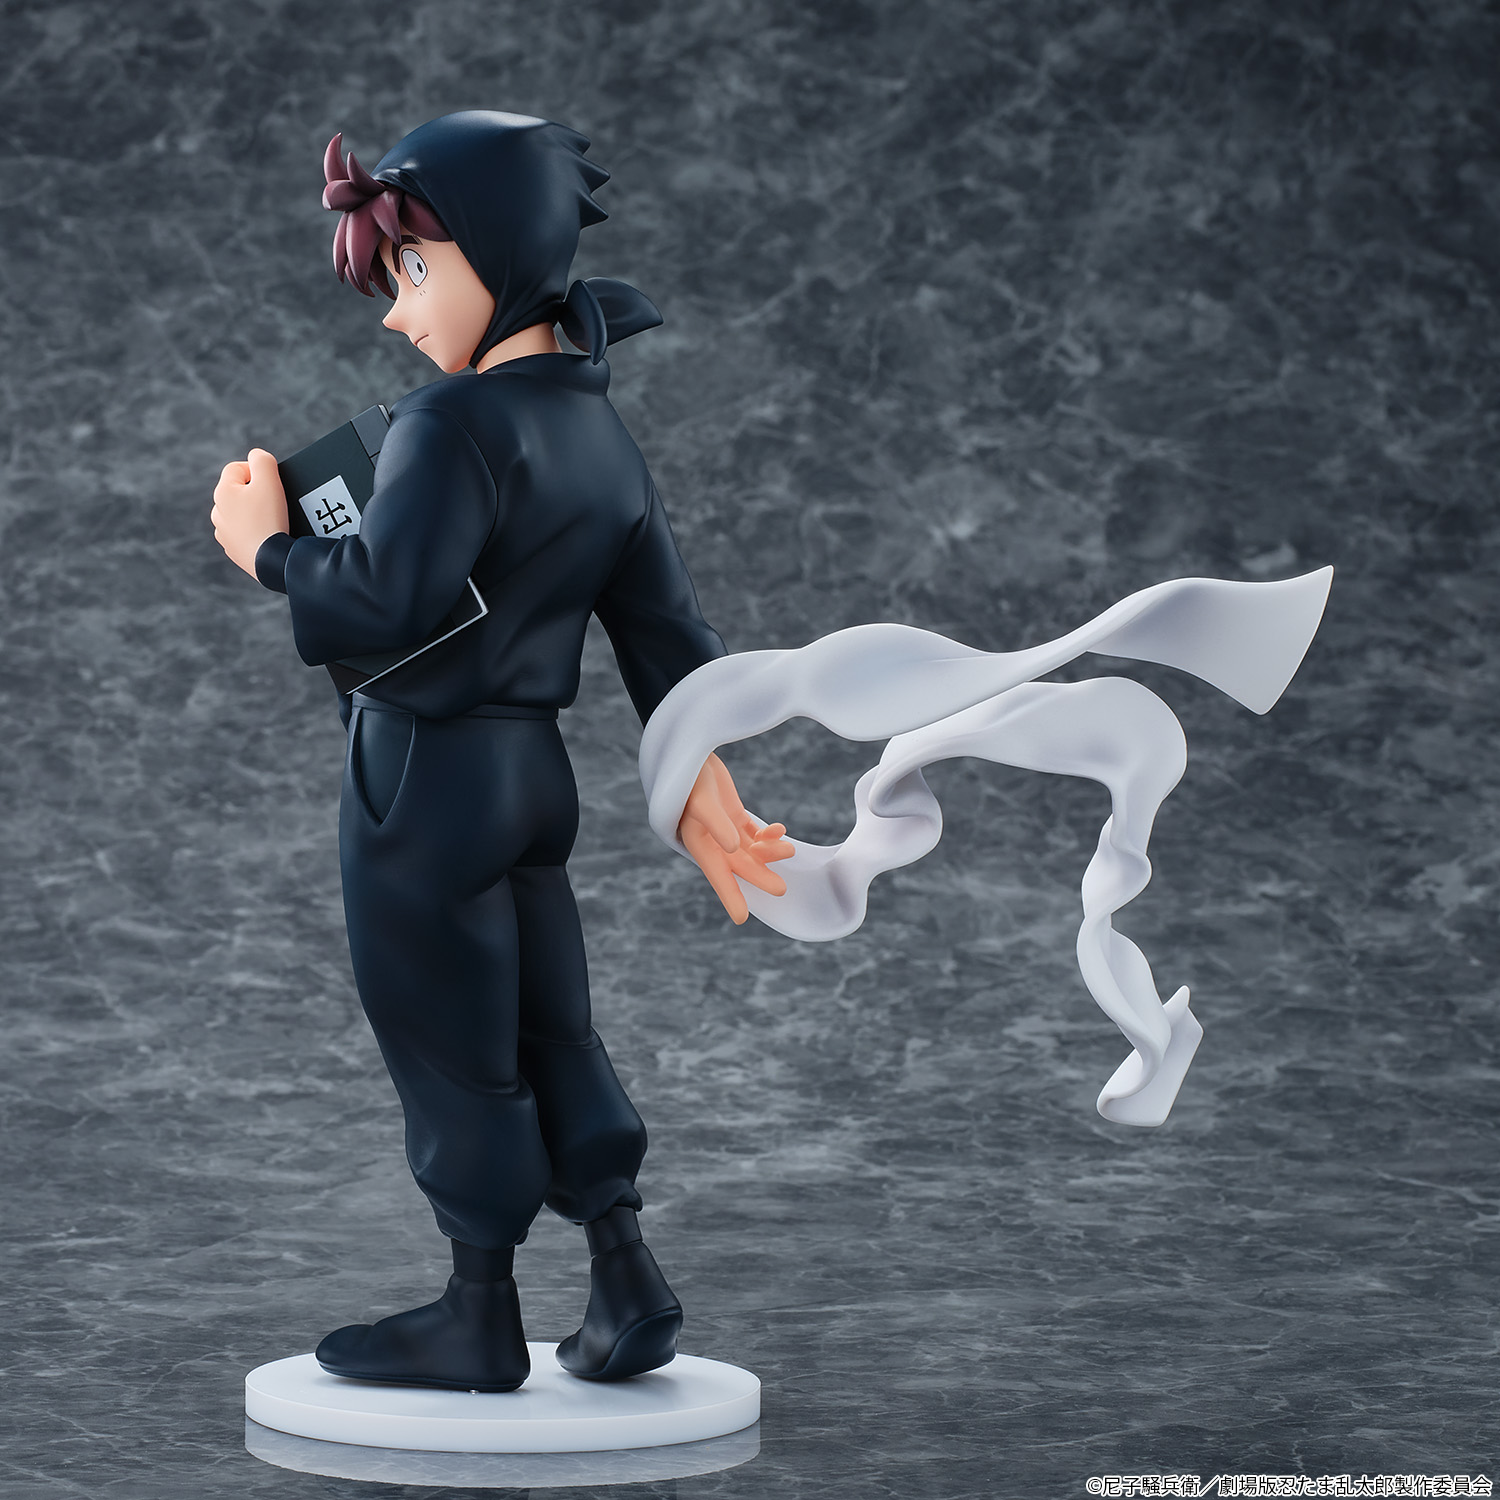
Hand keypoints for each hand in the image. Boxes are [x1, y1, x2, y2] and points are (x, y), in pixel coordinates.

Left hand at [211, 447, 288, 576]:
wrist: (271, 559)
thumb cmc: (270, 519)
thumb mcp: (270, 480)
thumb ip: (262, 460)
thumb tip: (256, 455)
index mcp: (223, 491)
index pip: (237, 468)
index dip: (258, 472)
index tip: (272, 485)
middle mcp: (217, 511)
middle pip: (239, 491)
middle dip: (256, 494)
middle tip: (275, 504)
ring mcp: (223, 532)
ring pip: (241, 513)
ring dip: (255, 513)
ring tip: (272, 521)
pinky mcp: (233, 549)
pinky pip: (244, 533)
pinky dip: (254, 532)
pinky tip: (267, 536)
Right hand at [677, 753, 794, 924]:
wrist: (690, 752)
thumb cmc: (690, 779)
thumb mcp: (703, 801)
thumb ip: (718, 824)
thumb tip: (734, 848)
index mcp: (699, 843)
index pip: (717, 876)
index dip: (730, 897)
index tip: (741, 919)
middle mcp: (712, 841)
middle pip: (740, 866)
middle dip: (760, 876)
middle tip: (781, 888)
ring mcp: (724, 829)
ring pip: (750, 850)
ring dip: (769, 852)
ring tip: (788, 849)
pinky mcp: (733, 815)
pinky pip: (753, 833)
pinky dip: (767, 834)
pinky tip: (779, 830)